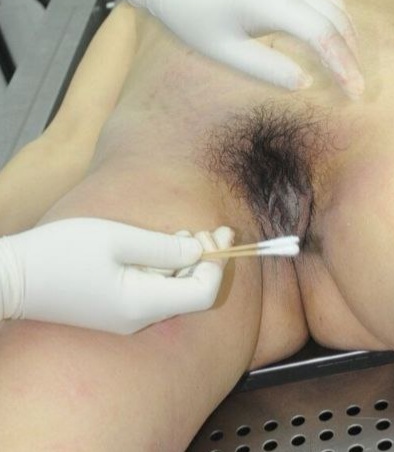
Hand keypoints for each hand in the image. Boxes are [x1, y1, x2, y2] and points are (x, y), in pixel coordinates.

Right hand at [0, 218, 232, 333]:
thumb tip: (199, 250)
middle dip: (205, 259)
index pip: (204, 293)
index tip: (221, 231)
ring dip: (185, 262)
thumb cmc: (62, 253)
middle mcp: (139, 319)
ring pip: (173, 291)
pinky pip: (153, 291)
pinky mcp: (115, 311)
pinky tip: (157, 247)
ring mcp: (126, 318)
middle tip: (207, 226)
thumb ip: (164, 247)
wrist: (15, 277)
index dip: (218, 262)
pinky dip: (164, 269)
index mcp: (143, 304)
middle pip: (191, 293)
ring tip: (180, 231)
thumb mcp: (118, 239)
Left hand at [66, 0, 363, 96]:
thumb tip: (305, 83)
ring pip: (334, 5)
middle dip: (350, 57)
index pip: (322, 36)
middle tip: (357, 90)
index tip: (355, 94)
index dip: (343, 67)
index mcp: (270, 2)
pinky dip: (335, 19)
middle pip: (335, 21)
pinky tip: (333, 40)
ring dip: (346, 37)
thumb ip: (265, 69)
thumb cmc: (190, 14)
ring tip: (349, 69)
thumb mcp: (222, 50)